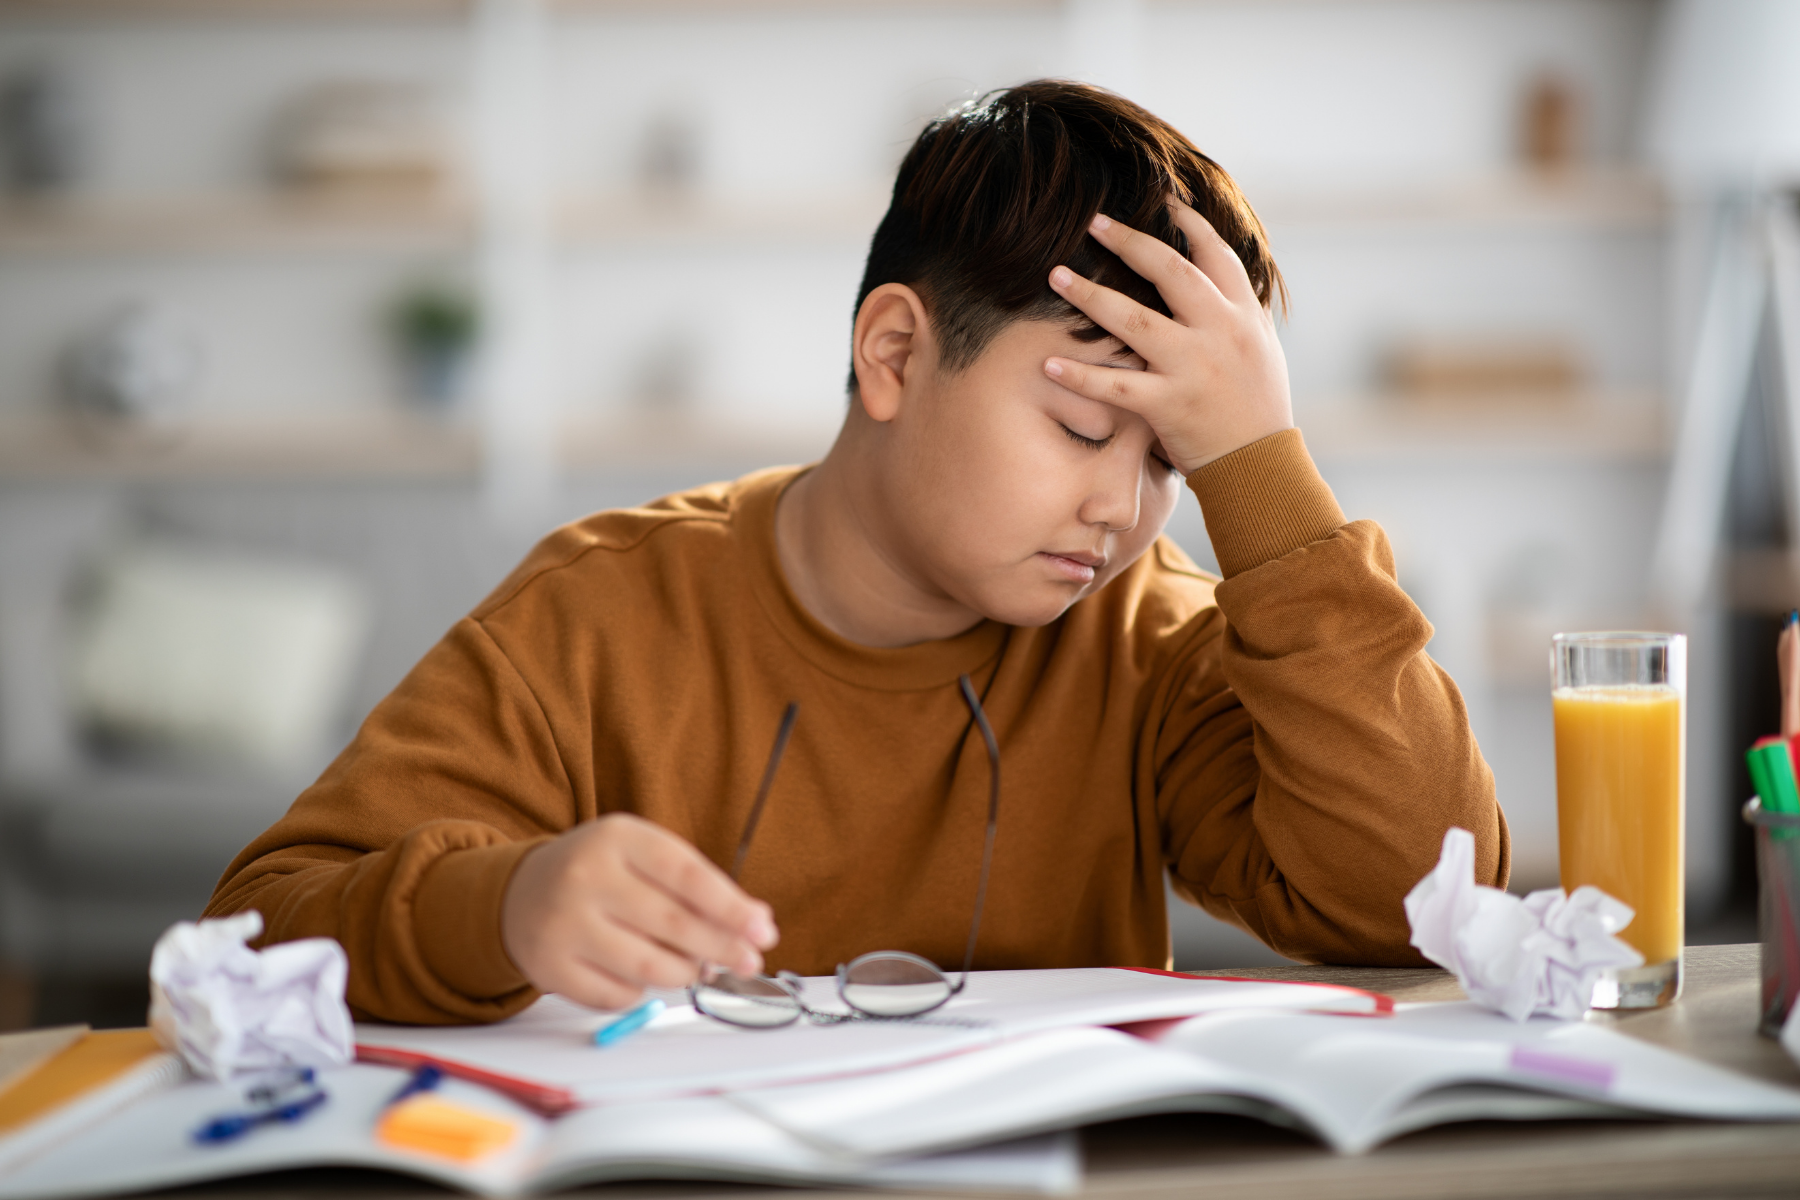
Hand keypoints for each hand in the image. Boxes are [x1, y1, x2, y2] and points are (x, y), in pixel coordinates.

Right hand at [501, 813, 778, 1010]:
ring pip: (649, 967)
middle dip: (721, 948)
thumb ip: (697, 885)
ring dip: (685, 973)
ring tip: (696, 967)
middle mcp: (586, 877)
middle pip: (672, 924)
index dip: (730, 906)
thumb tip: (756, 923)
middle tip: (748, 961)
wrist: (520, 894)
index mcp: (617, 838)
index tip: (762, 930)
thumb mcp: (643, 858)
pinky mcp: (550, 968)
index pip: (685, 874)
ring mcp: (564, 924)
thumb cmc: (601, 874)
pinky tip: (643, 974)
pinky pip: (618, 994)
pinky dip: (642, 991)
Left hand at [1043, 201, 1292, 473]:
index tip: (1163, 200)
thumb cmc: (1257, 410)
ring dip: (1090, 296)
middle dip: (1130, 242)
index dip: (1189, 224)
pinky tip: (1049, 365)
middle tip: (1094, 222)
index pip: (1216, 255)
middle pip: (1171, 272)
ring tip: (1056, 276)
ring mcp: (1194, 367)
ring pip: (1135, 320)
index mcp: (1244, 315)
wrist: (1262, 469)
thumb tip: (1220, 275)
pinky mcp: (1170, 405)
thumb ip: (1240, 312)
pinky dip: (1081, 376)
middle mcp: (1221, 332)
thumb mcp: (1262, 350)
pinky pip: (1117, 386)